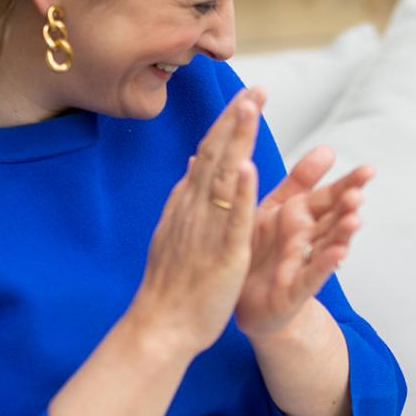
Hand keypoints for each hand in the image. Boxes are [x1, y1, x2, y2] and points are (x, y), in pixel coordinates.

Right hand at [130, 89, 261, 355]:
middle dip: (236, 120)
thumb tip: (196, 160)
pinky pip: (232, 219)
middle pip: (216, 155)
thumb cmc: (173, 283)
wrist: (160, 326)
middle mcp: (193, 209)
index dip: (228, 124)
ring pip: (223, 177)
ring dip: (238, 141)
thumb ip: (188, 195)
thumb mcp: (177, 229)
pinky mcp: (222, 254)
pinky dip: (239, 192)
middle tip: (256, 89)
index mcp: (187, 204)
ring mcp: (207, 230)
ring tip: (251, 109)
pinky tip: (248, 166)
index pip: (209, 154)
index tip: (246, 96)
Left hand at [234, 144, 371, 337]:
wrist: (241, 298)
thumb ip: (301, 180)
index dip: (349, 184)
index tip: (369, 171)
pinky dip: (325, 264)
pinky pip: (311, 276)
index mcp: (302, 217)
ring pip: (328, 246)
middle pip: (333, 221)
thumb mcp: (276, 207)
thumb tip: (328, 150)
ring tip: (354, 220)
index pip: (331, 197)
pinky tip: (338, 252)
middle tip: (357, 194)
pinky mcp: (294, 291)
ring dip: (342, 234)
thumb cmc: (260, 251)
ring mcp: (304, 265)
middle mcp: (308, 240)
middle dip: (347, 208)